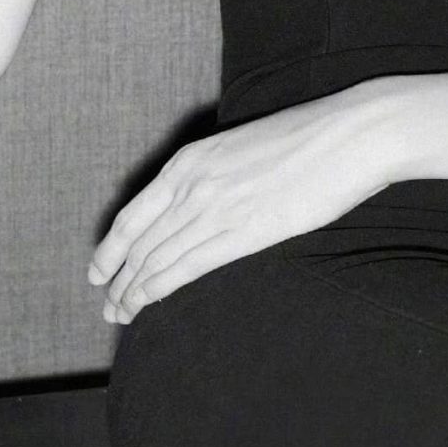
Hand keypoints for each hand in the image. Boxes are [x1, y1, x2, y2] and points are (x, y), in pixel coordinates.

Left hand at [90, 86, 395, 322]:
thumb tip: (202, 206)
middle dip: (117, 278)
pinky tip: (146, 304)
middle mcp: (192, 185)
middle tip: (107, 304)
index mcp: (190, 162)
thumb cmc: (307, 139)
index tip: (98, 271)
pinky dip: (158, 289)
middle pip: (139, 243)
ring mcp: (215, 208)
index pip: (133, 215)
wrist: (349, 133)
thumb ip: (213, 177)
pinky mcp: (243, 231)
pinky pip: (186, 267)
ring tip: (120, 313)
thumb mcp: (240, 149)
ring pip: (156, 259)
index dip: (110, 248)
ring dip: (133, 291)